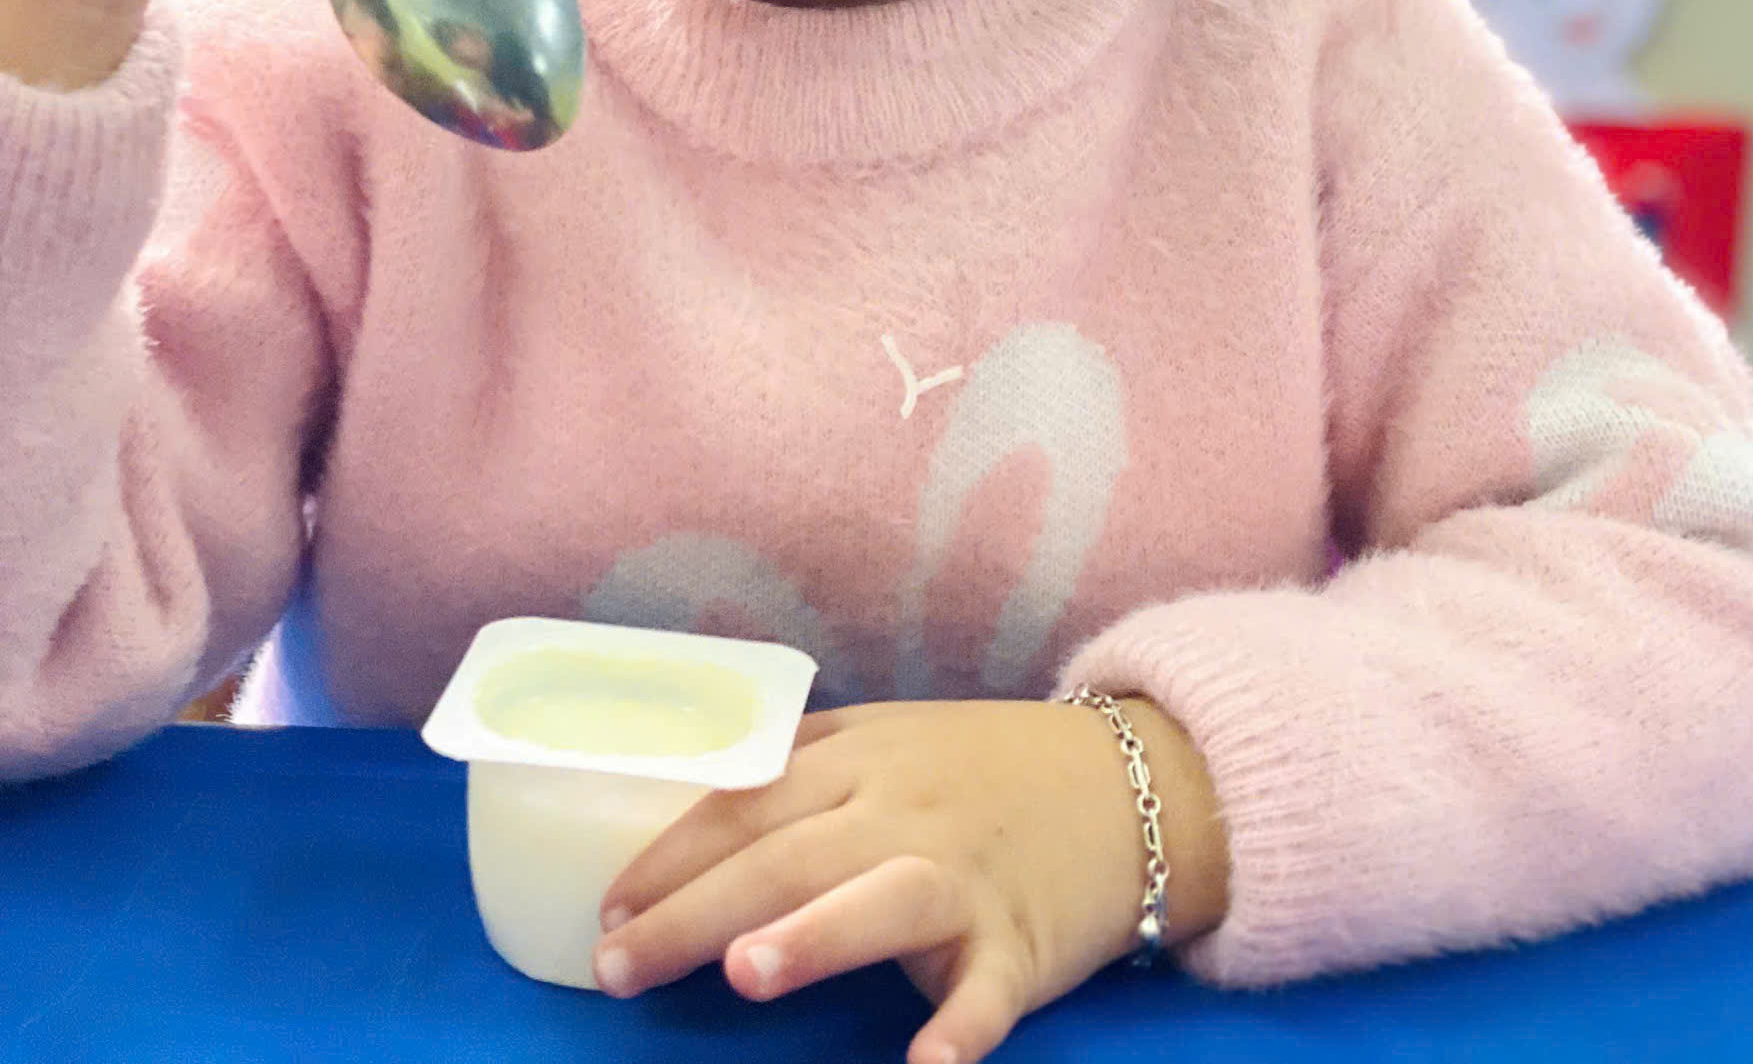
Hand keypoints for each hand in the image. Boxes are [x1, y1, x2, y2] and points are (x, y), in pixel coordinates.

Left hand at [592, 696, 1227, 1063]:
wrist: (1130, 785)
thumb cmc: (983, 769)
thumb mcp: (891, 739)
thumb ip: (804, 766)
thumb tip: (692, 812)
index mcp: (861, 759)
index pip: (747, 802)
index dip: (671, 853)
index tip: (605, 908)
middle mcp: (905, 810)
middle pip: (789, 855)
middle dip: (697, 910)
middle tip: (619, 965)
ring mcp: (966, 877)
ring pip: (884, 899)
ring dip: (818, 936)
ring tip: (749, 971)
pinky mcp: (1023, 944)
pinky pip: (988, 995)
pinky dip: (959, 1031)